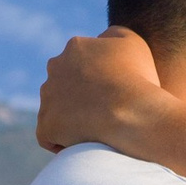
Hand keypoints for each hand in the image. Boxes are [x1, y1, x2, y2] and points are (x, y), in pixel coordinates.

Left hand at [36, 27, 164, 155]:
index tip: (112, 95)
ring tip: (94, 133)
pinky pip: (48, 137)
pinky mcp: (46, 125)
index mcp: (76, 48)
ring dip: (70, 121)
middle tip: (102, 114)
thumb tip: (101, 41)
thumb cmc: (139, 78)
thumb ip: (113, 37)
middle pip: (63, 85)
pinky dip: (62, 143)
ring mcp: (48, 97)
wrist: (131, 111)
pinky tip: (81, 147)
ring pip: (54, 110)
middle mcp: (55, 68)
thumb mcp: (133, 42)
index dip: (96, 81)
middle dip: (77, 98)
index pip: (80, 63)